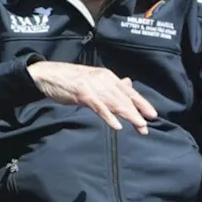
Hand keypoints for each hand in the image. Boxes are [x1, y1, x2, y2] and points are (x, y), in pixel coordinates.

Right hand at [27, 61, 157, 133]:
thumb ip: (112, 84)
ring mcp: (94, 86)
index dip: (142, 103)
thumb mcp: (95, 79)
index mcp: (108, 77)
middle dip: (138, 113)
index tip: (153, 115)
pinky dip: (109, 116)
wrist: (48, 75)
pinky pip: (99, 107)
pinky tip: (117, 126)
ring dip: (129, 115)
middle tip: (146, 127)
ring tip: (139, 126)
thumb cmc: (71, 79)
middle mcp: (104, 80)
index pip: (129, 92)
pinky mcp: (83, 94)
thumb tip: (129, 84)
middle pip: (125, 99)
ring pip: (116, 103)